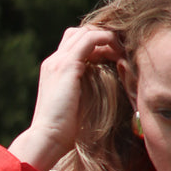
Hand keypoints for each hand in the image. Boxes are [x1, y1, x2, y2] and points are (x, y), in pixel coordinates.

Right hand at [9, 25, 123, 170]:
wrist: (47, 138)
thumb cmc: (63, 131)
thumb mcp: (76, 105)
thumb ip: (85, 91)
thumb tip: (102, 88)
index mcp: (54, 70)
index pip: (74, 43)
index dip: (96, 45)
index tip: (114, 55)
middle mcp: (54, 61)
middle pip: (79, 33)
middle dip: (102, 36)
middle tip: (121, 50)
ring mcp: (58, 61)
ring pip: (85, 32)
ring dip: (107, 37)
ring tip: (123, 50)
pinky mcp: (66, 65)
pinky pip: (90, 40)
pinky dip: (106, 40)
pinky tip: (119, 51)